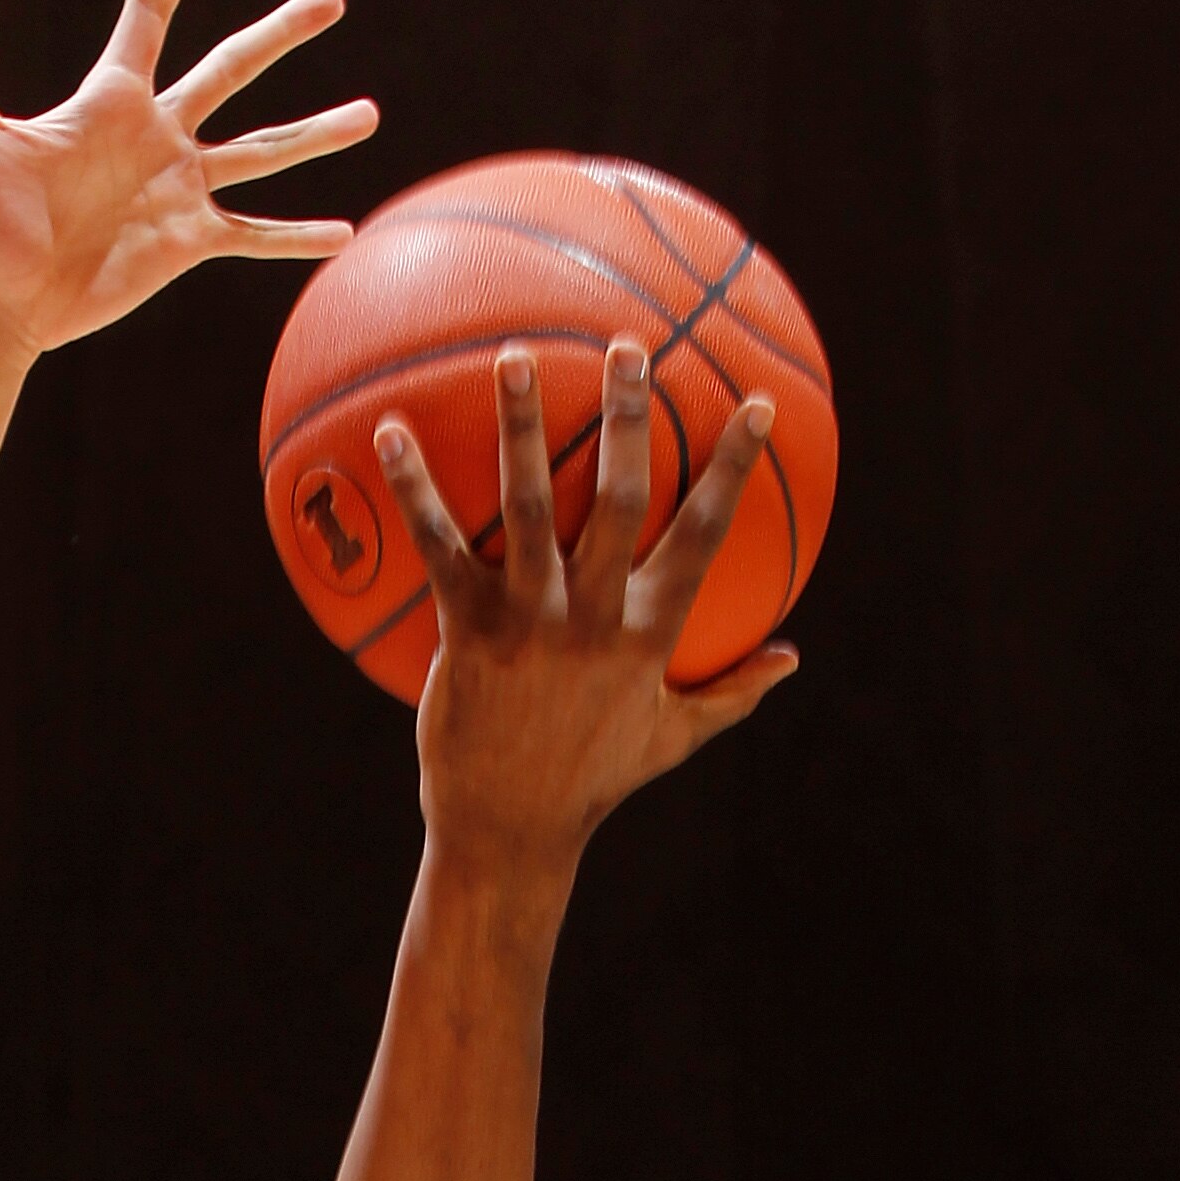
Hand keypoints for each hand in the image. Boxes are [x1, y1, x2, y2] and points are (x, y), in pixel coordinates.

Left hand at [0, 0, 371, 356]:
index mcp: (110, 99)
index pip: (152, 11)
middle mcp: (154, 135)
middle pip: (230, 68)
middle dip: (281, 33)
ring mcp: (176, 190)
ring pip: (261, 151)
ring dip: (314, 134)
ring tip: (367, 114)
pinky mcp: (184, 245)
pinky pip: (252, 235)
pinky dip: (295, 237)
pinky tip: (342, 231)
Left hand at [380, 342, 798, 883]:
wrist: (509, 835)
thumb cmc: (590, 783)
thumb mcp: (671, 738)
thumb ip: (731, 692)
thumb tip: (792, 657)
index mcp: (647, 636)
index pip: (703, 536)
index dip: (732, 468)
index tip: (756, 405)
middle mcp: (592, 620)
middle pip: (618, 499)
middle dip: (628, 418)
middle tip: (628, 345)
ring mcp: (528, 624)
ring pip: (527, 507)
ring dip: (520, 428)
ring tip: (514, 356)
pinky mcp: (467, 636)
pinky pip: (439, 549)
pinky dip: (413, 490)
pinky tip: (387, 434)